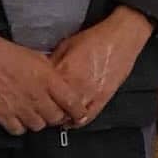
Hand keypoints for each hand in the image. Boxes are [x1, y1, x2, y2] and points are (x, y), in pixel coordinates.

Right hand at [0, 36, 86, 134]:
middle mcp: (37, 97)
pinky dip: (20, 127)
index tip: (79, 115)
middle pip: (55, 118)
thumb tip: (60, 84)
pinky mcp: (3, 115)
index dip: (78, 112)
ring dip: (39, 122)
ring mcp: (20, 108)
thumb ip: (52, 75)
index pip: (71, 103)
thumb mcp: (40, 59)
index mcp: (49, 81)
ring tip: (36, 115)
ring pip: (38, 126)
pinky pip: (17, 130)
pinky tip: (19, 119)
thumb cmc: (11, 54)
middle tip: (54, 113)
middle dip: (57, 117)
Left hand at [49, 7, 151, 126]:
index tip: (35, 99)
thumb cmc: (96, 38)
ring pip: (69, 116)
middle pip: (54, 108)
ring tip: (58, 114)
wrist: (122, 36)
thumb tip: (41, 76)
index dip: (38, 98)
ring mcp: (90, 93)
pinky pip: (88, 116)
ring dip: (62, 117)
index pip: (43, 94)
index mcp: (63, 72)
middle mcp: (76, 86)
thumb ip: (52, 63)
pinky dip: (78, 121)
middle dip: (48, 109)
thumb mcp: (66, 46)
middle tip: (44, 109)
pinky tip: (73, 119)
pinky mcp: (103, 97)